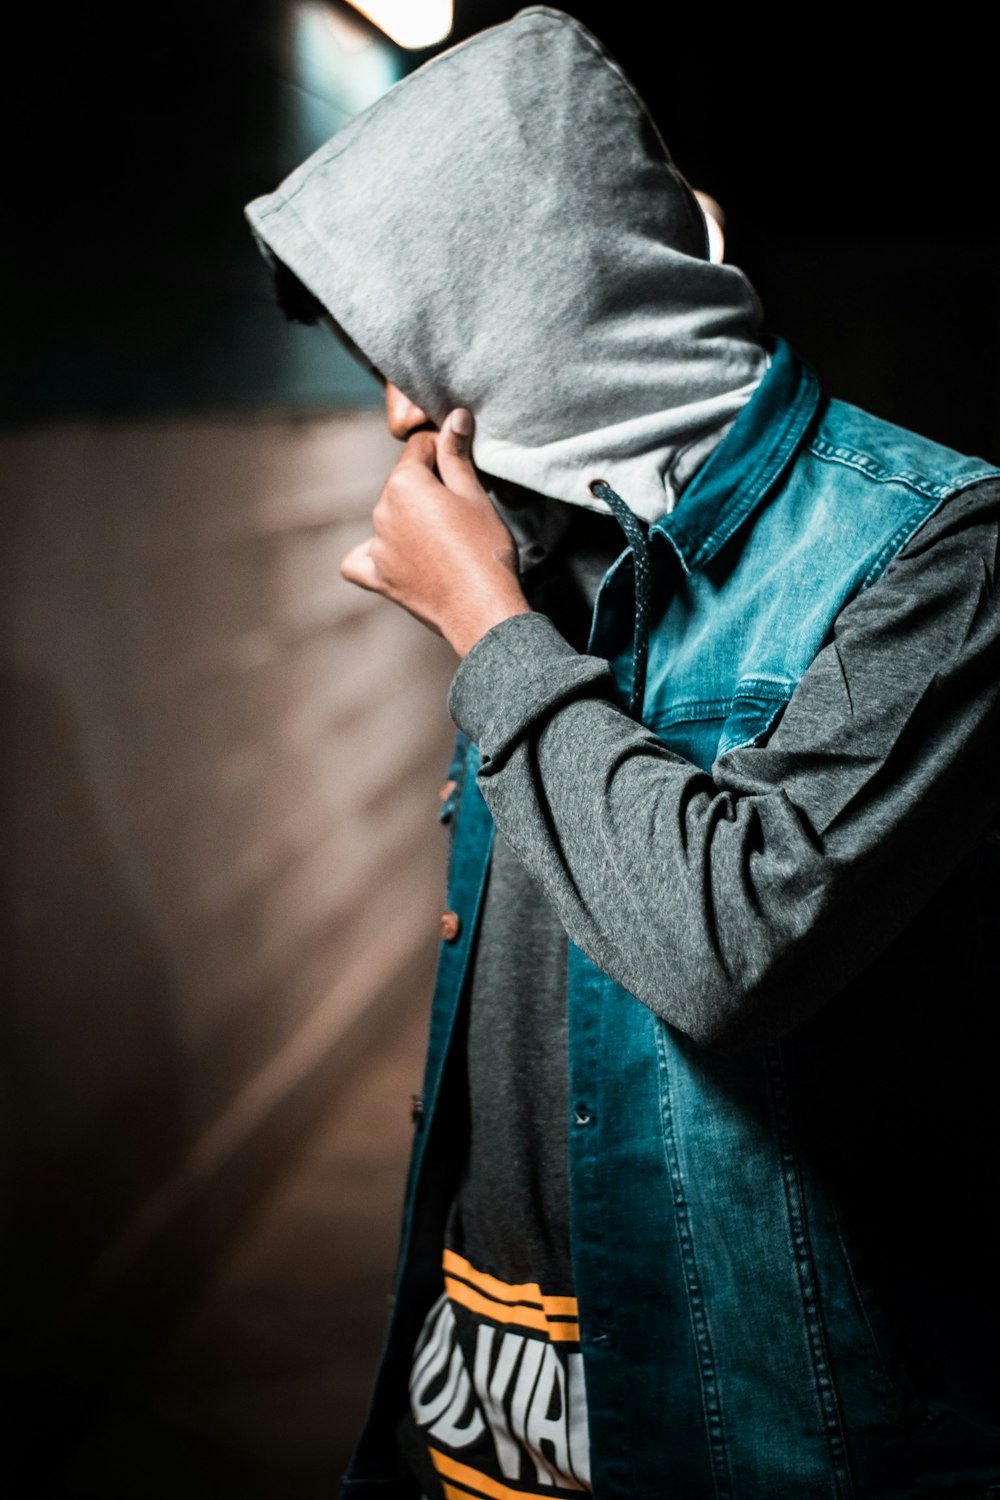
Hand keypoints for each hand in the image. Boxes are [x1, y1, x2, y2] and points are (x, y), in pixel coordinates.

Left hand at [340, 409, 531, 655]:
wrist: (484, 608)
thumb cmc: (486, 549)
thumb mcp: (475, 495)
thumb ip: (456, 454)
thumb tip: (455, 416)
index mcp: (404, 483)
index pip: (419, 448)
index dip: (444, 452)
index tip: (463, 467)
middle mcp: (382, 511)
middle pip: (403, 484)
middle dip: (427, 488)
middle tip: (461, 511)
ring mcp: (377, 546)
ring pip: (389, 518)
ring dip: (409, 520)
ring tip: (444, 541)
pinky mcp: (378, 578)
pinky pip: (359, 561)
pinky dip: (371, 556)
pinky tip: (391, 557)